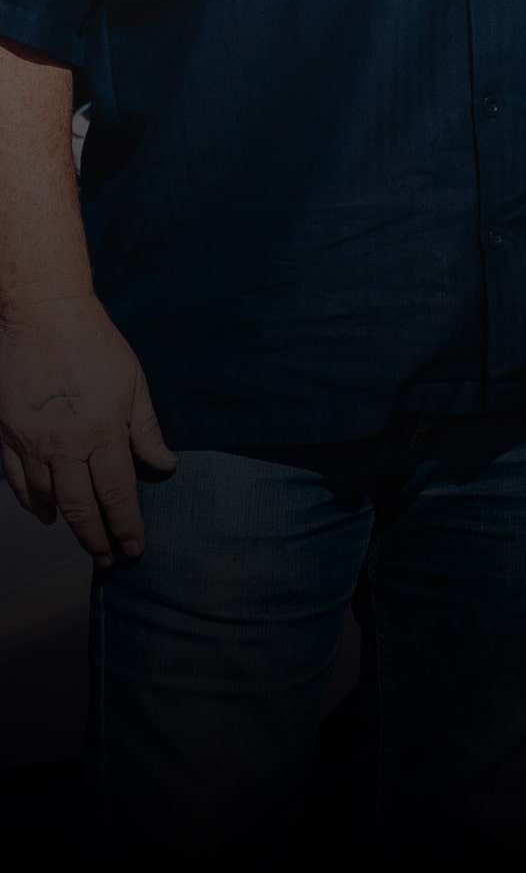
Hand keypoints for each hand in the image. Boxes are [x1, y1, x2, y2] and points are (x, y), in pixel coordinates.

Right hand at [0, 298, 176, 566]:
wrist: (42, 313)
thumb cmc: (94, 343)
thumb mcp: (132, 382)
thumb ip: (146, 429)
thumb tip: (164, 466)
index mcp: (102, 433)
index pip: (118, 495)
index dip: (127, 527)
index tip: (135, 548)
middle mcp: (65, 446)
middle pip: (82, 508)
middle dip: (97, 540)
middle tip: (109, 559)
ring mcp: (32, 443)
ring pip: (48, 500)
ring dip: (67, 525)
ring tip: (84, 539)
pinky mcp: (8, 434)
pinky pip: (17, 481)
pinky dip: (32, 503)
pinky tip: (45, 513)